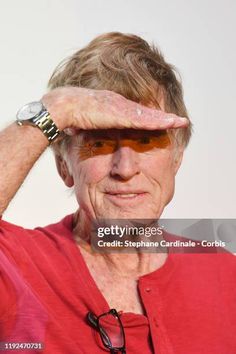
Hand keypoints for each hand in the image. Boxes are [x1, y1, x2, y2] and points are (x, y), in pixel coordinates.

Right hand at [42, 86, 188, 133]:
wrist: (61, 107)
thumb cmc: (68, 119)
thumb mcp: (84, 128)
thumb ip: (91, 136)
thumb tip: (88, 147)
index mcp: (112, 110)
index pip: (135, 117)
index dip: (149, 121)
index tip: (162, 125)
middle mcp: (120, 106)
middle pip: (146, 113)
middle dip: (164, 118)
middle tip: (180, 121)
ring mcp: (122, 108)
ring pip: (149, 115)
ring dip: (166, 119)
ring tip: (181, 122)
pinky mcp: (122, 112)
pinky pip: (145, 118)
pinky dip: (159, 121)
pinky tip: (172, 122)